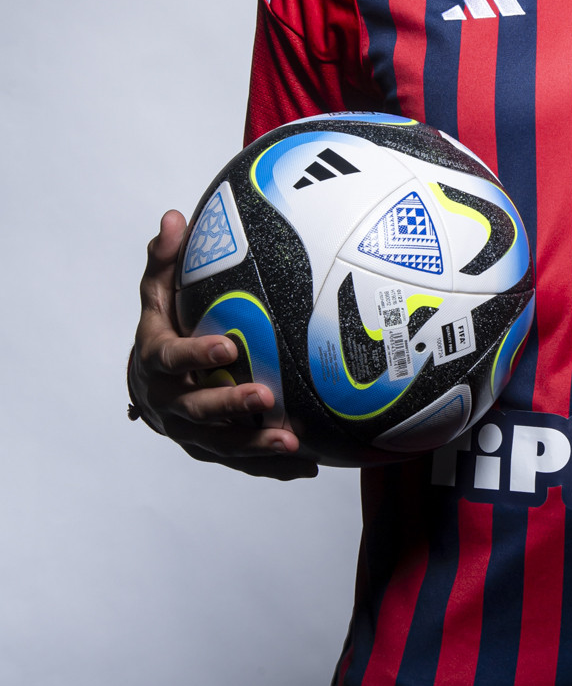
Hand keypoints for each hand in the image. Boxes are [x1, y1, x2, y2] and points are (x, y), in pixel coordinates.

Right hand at [130, 210, 317, 478]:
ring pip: (221, 445)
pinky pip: (242, 462)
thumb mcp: (158, 293)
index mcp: (156, 361)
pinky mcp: (212, 449)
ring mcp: (190, 431)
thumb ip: (166, 259)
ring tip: (292, 441)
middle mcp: (170, 402)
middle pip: (197, 409)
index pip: (172, 359)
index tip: (228, 346)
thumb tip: (175, 218)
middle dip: (229, 406)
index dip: (197, 355)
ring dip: (255, 446)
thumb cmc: (164, 329)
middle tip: (265, 398)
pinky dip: (272, 467)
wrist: (151, 384)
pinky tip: (307, 464)